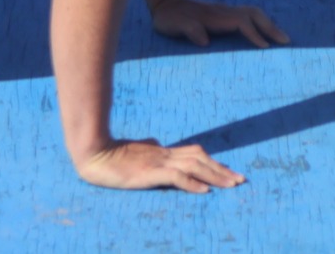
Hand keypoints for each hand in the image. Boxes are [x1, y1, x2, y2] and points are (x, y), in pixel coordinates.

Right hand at [75, 138, 245, 193]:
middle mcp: (164, 154)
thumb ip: (149, 148)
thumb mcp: (135, 150)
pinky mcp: (150, 172)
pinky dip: (193, 183)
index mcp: (162, 150)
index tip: (229, 171)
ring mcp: (158, 162)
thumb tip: (159, 145)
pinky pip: (176, 177)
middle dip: (222, 170)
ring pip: (194, 166)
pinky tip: (205, 191)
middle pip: (200, 159)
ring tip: (231, 185)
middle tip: (240, 179)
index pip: (194, 153)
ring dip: (214, 176)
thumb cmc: (111, 152)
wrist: (94, 152)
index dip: (213, 162)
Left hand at [150, 0, 288, 49]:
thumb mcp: (171, 25)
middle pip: (254, 14)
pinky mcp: (225, 15)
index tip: (265, 47)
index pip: (240, 23)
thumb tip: (204, 40)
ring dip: (269, 25)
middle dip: (270, 27)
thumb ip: (187, 30)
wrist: (165, 2)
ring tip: (282, 39)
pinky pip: (249, 17)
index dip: (253, 34)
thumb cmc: (168, 18)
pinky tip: (267, 34)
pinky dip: (261, 24)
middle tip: (286, 42)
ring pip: (253, 14)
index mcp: (214, 16)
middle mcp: (223, 12)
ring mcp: (225, 11)